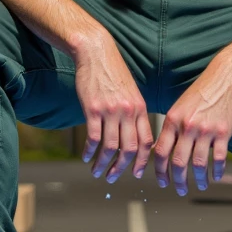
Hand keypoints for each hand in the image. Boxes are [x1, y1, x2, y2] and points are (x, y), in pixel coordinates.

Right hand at [74, 37, 152, 183]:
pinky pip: (94, 137)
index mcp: (140, 109)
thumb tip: (135, 135)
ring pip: (111, 147)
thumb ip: (134, 112)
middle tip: (112, 178)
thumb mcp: (131, 92)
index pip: (146, 142)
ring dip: (103, 164)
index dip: (141, 161)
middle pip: (129, 149)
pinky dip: (90, 151)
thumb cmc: (113, 72)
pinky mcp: (93, 108)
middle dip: (122, 168)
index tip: (135, 173)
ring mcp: (111, 110)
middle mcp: (128, 111)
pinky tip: (85, 157)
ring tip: (97, 172)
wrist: (96, 52)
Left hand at [154, 66, 231, 195]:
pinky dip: (217, 170)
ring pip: (199, 164)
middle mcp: (187, 127)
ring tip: (201, 185)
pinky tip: (217, 176)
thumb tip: (161, 150)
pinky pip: (218, 158)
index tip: (163, 182)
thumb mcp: (179, 107)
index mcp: (173, 120)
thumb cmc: (200, 93)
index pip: (161, 152)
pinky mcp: (223, 132)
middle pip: (178, 162)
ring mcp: (206, 130)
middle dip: (178, 181)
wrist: (225, 78)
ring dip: (199, 179)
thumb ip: (171, 128)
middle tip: (180, 190)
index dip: (160, 171)